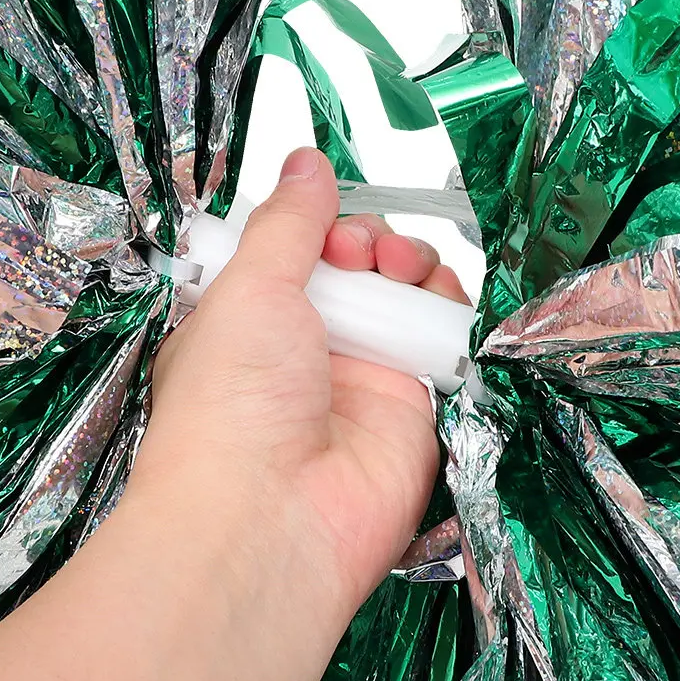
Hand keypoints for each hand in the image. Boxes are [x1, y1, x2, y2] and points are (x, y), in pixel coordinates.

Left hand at [127, 147, 469, 646]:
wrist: (268, 518)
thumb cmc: (231, 404)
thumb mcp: (248, 286)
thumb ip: (288, 221)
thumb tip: (305, 162)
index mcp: (247, 322)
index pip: (295, 254)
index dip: (318, 226)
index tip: (324, 219)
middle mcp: (304, 352)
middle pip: (358, 271)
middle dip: (370, 242)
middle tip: (361, 253)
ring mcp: (360, 381)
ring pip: (405, 301)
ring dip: (411, 268)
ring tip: (399, 269)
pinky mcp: (412, 412)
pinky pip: (443, 348)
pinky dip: (448, 314)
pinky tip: (437, 297)